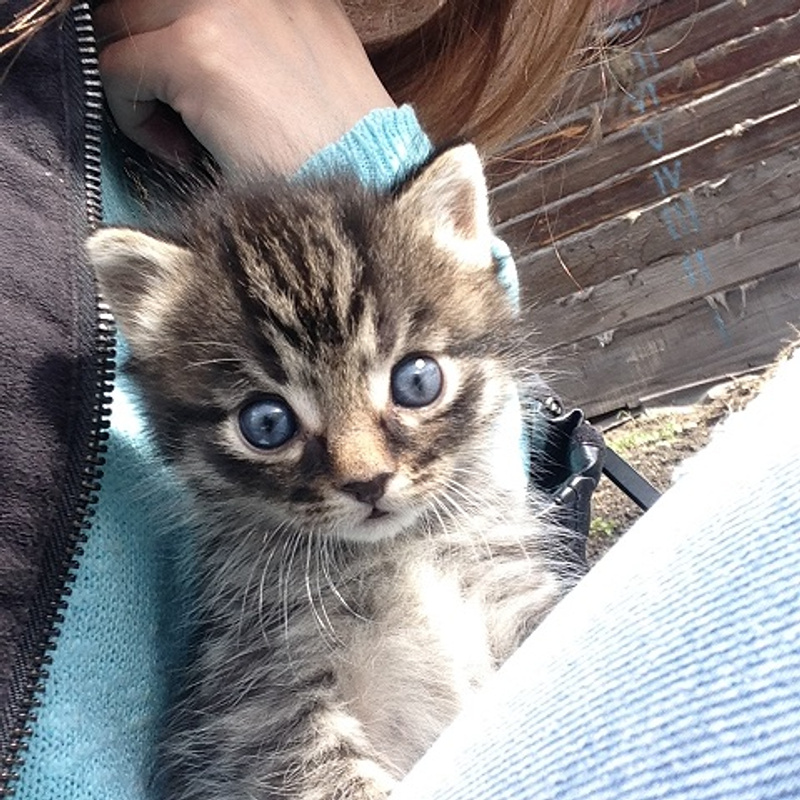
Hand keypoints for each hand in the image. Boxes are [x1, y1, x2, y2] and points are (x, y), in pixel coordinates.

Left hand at [93, 0, 395, 174]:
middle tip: (173, 110)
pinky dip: (135, 119)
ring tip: (178, 133)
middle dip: (146, 52)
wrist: (361, 184)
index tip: (185, 85)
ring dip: (137, 80)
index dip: (172, 33)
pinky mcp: (193, 51)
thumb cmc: (340, 148)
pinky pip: (117, 69)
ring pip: (120, 21)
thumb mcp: (317, 64)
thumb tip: (207, 48)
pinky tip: (182, 152)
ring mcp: (217, 8)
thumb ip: (265, 37)